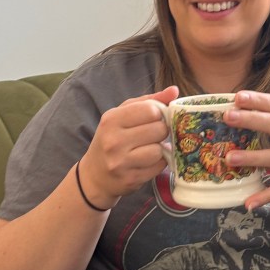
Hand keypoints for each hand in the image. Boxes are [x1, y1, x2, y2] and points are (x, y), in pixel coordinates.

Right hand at [77, 85, 177, 208]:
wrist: (94, 174)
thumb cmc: (112, 138)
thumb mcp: (123, 115)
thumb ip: (149, 101)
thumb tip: (174, 90)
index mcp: (112, 119)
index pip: (151, 110)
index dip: (158, 114)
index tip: (155, 119)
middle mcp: (114, 141)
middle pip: (158, 129)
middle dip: (161, 131)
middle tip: (153, 135)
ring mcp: (121, 162)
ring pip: (159, 150)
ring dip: (159, 149)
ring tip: (150, 148)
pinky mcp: (131, 179)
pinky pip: (158, 167)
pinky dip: (158, 163)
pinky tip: (148, 161)